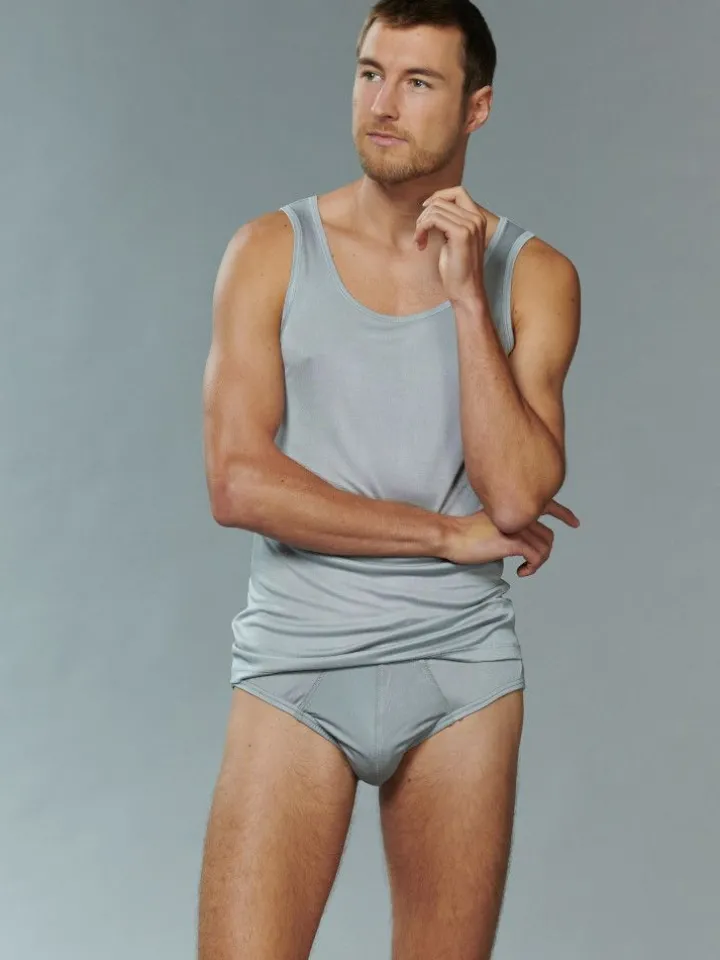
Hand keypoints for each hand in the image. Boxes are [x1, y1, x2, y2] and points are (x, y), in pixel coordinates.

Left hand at [414, 185, 488, 305]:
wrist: (465, 290)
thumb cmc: (457, 269)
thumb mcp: (453, 240)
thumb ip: (449, 222)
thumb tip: (431, 208)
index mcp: (477, 218)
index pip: (458, 191)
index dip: (438, 197)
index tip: (425, 211)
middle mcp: (477, 218)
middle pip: (442, 200)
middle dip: (424, 215)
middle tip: (419, 235)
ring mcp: (471, 225)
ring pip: (435, 208)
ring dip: (421, 224)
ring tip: (420, 240)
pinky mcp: (462, 234)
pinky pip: (434, 218)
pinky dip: (422, 228)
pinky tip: (421, 243)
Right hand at [442, 498, 579, 574]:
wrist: (452, 535)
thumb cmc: (466, 532)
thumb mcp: (492, 521)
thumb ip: (508, 523)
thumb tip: (520, 538)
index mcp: (515, 506)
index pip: (548, 505)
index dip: (564, 513)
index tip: (574, 522)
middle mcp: (520, 513)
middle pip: (547, 534)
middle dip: (544, 552)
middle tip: (532, 563)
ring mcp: (518, 526)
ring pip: (545, 547)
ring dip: (537, 562)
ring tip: (524, 568)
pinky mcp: (513, 541)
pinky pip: (537, 556)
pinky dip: (532, 568)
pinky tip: (521, 571)